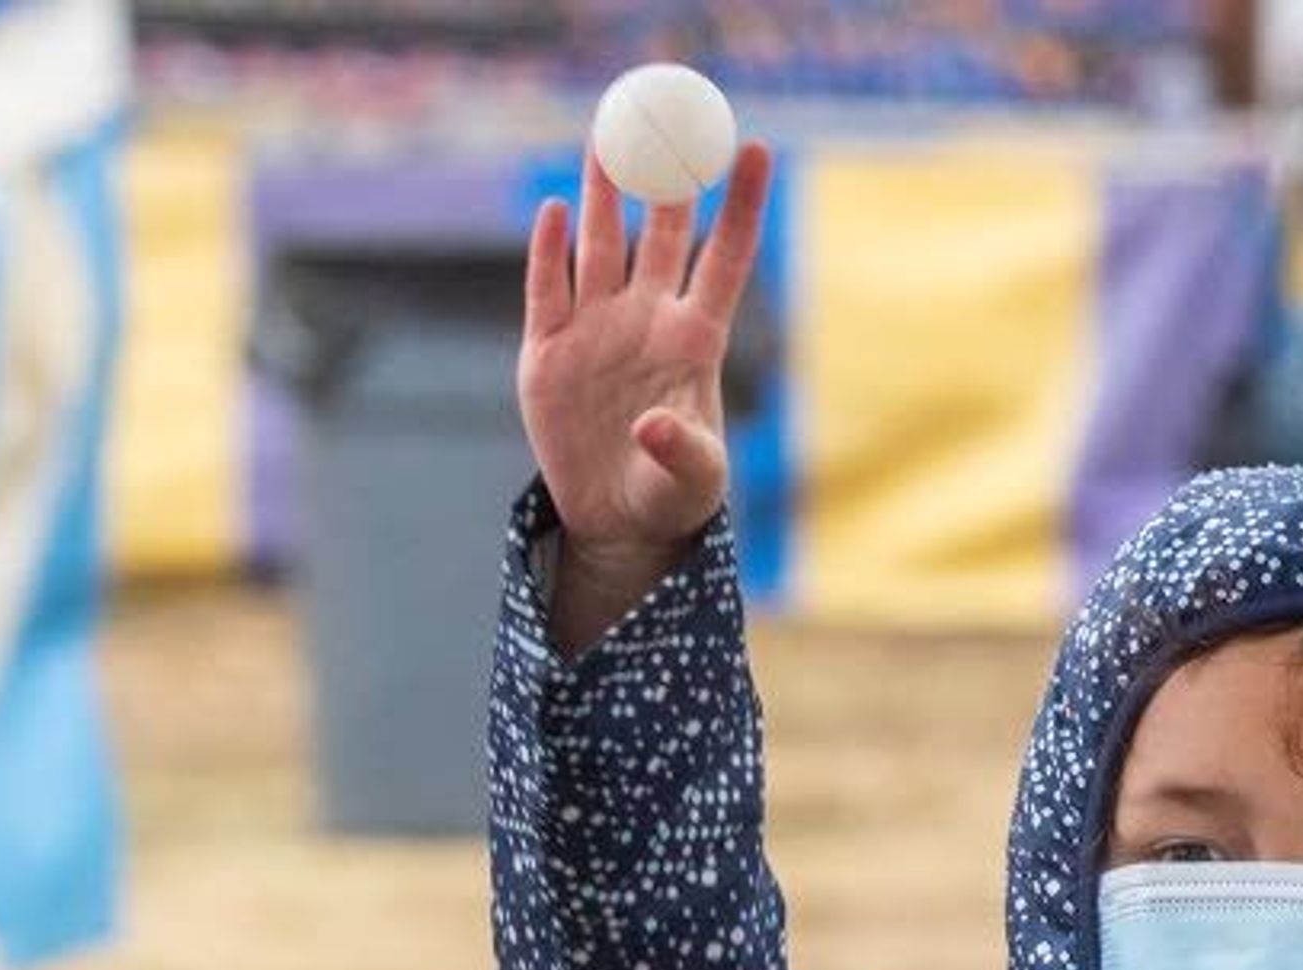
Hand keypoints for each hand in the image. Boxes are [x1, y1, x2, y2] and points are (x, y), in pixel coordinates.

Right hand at [518, 141, 772, 652]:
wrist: (617, 520)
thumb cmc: (673, 499)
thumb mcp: (692, 484)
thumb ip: (684, 452)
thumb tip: (655, 425)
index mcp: (695, 341)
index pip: (725, 258)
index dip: (741, 205)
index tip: (755, 149)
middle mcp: (647, 320)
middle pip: (660, 233)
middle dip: (664, 177)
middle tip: (666, 116)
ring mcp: (597, 328)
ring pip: (601, 244)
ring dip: (602, 194)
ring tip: (606, 138)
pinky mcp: (548, 349)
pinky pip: (547, 287)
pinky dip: (549, 250)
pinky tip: (556, 210)